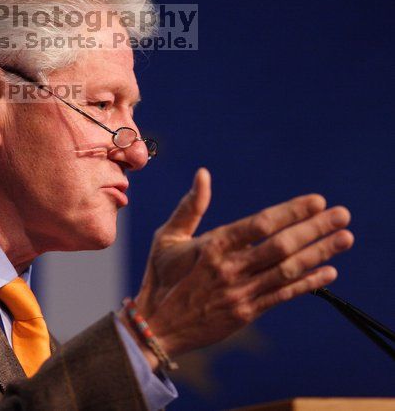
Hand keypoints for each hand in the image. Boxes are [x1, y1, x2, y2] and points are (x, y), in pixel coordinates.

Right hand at [126, 168, 353, 361]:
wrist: (156, 327)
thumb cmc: (160, 278)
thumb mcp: (167, 238)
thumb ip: (190, 207)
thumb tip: (203, 174)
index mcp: (211, 246)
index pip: (259, 225)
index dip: (291, 212)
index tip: (317, 201)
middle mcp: (228, 268)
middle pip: (281, 245)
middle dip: (315, 228)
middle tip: (342, 214)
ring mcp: (239, 292)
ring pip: (287, 270)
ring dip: (319, 253)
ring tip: (345, 238)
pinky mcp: (245, 313)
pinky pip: (283, 296)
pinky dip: (308, 284)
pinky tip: (329, 271)